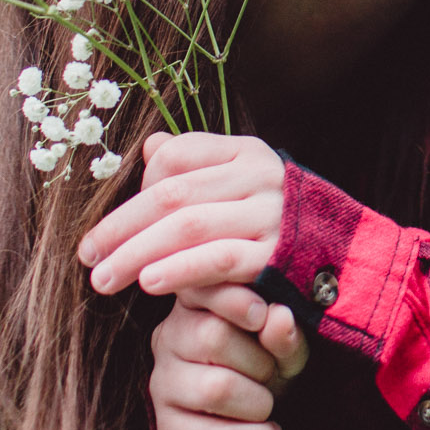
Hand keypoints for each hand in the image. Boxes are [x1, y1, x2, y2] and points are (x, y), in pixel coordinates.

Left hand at [77, 130, 283, 295]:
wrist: (343, 265)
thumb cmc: (275, 227)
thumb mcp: (239, 186)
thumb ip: (196, 166)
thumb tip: (150, 146)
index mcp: (247, 153)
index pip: (176, 157)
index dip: (137, 188)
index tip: (113, 225)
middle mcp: (260, 177)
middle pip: (172, 195)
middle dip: (120, 227)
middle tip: (87, 256)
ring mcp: (270, 215)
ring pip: (187, 227)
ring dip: (136, 254)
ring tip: (103, 279)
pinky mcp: (276, 256)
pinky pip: (216, 260)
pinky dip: (178, 270)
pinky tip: (148, 283)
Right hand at [148, 287, 308, 429]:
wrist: (251, 417)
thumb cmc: (266, 363)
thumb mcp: (284, 344)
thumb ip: (284, 331)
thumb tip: (279, 316)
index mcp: (195, 302)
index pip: (201, 287)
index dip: (235, 300)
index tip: (262, 314)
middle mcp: (168, 337)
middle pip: (211, 336)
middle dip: (258, 360)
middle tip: (271, 371)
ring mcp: (162, 383)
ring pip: (214, 388)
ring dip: (258, 401)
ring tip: (267, 403)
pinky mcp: (166, 428)